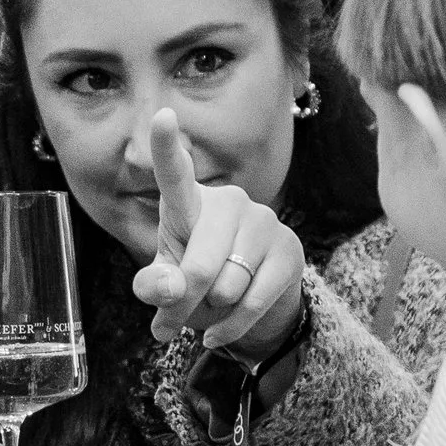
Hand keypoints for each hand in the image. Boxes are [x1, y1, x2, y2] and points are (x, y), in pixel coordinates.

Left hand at [129, 110, 305, 359]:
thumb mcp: (164, 286)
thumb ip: (154, 286)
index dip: (167, 146)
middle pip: (200, 264)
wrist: (244, 305)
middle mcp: (228, 201)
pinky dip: (231, 326)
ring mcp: (263, 221)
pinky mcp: (290, 249)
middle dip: (185, 302)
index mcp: (187, 202)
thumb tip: (173, 289)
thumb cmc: (194, 284)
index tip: (162, 116)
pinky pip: (253, 301)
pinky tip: (221, 330)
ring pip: (228, 285)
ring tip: (213, 304)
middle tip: (172, 320)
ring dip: (212, 310)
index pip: (175, 173)